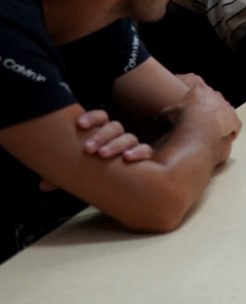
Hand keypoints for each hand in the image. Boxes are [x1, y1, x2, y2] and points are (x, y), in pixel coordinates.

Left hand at [37, 109, 157, 190]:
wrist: (119, 185)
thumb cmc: (93, 171)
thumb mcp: (76, 172)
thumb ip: (61, 176)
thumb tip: (43, 185)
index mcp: (102, 133)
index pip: (101, 117)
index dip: (91, 118)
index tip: (78, 125)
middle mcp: (118, 136)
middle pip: (114, 127)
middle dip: (100, 136)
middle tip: (88, 149)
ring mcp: (131, 145)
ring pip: (128, 137)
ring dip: (116, 145)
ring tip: (103, 155)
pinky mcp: (142, 156)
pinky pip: (145, 150)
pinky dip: (138, 152)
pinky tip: (127, 158)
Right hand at [167, 84, 241, 163]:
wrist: (197, 127)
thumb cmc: (180, 121)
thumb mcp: (165, 116)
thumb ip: (162, 117)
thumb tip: (152, 126)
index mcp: (199, 90)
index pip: (200, 91)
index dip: (196, 102)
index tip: (193, 110)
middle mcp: (215, 96)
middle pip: (214, 100)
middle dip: (209, 110)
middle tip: (203, 121)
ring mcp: (226, 107)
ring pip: (225, 112)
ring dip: (220, 120)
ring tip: (213, 130)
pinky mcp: (234, 120)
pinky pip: (235, 125)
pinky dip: (231, 131)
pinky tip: (225, 137)